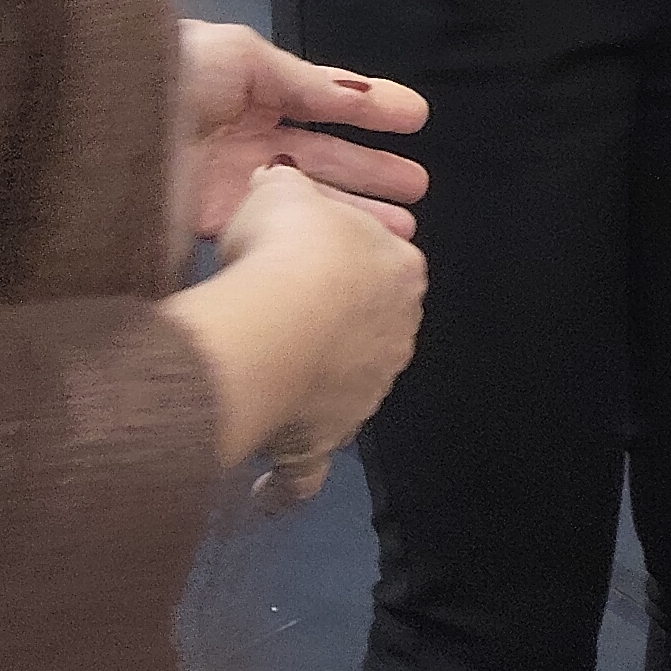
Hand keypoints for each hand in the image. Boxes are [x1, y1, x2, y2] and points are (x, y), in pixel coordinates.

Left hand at [180, 20, 429, 242]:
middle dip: (372, 167)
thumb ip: (297, 78)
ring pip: (307, 198)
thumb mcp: (235, 54)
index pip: (322, 97)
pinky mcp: (210, 224)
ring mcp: (230, 183)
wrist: (89, 131)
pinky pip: (273, 232)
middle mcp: (244, 135)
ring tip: (403, 225)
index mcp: (249, 86)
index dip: (370, 106)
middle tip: (419, 184)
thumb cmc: (162, 78)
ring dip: (355, 209)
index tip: (417, 117)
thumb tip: (353, 96)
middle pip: (322, 153)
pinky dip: (312, 240)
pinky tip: (346, 248)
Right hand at [213, 163, 426, 510]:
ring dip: (314, 390)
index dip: (338, 257)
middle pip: (364, 329)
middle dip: (332, 325)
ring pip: (344, 392)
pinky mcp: (328, 440)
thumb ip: (287, 187)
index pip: (379, 260)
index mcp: (401, 270)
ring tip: (271, 384)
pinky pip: (307, 471)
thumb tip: (280, 176)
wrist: (275, 320)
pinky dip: (288, 486)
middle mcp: (396, 335)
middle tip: (282, 318)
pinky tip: (269, 494)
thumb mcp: (282, 192)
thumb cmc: (287, 246)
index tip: (303, 257)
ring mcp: (367, 392)